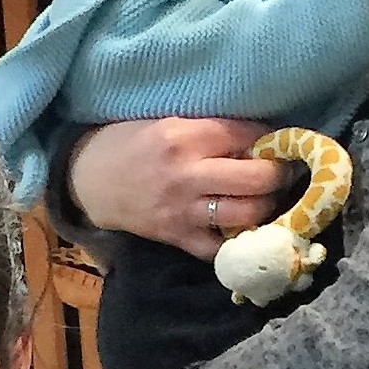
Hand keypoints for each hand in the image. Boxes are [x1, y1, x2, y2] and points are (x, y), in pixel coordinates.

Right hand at [67, 117, 281, 259]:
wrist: (88, 179)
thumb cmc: (128, 143)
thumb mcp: (166, 121)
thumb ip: (207, 129)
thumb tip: (257, 136)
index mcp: (183, 136)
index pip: (246, 134)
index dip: (269, 137)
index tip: (274, 141)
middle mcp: (187, 174)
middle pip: (255, 178)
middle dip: (277, 174)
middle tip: (280, 172)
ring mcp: (183, 210)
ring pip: (246, 214)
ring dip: (266, 207)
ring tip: (265, 199)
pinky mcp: (177, 237)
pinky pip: (220, 247)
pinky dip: (237, 240)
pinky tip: (243, 228)